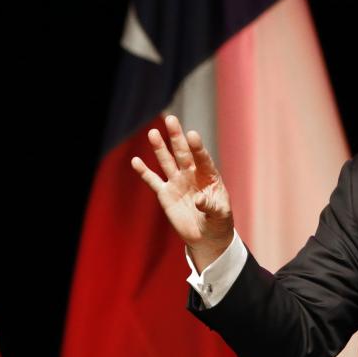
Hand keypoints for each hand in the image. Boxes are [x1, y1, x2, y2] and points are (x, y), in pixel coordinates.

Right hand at [131, 114, 233, 269]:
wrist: (207, 237)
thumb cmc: (219, 223)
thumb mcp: (221, 216)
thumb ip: (211, 207)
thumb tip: (199, 200)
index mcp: (209, 177)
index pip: (203, 159)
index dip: (197, 147)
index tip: (192, 135)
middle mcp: (192, 175)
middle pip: (183, 153)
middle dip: (176, 137)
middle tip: (170, 119)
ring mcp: (177, 183)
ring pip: (167, 162)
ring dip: (160, 148)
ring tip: (153, 133)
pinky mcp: (165, 194)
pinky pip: (153, 181)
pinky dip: (144, 172)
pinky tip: (136, 161)